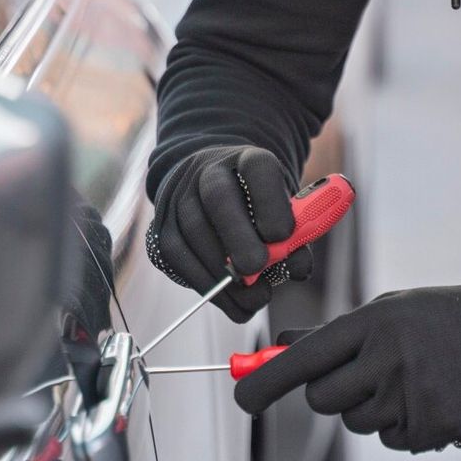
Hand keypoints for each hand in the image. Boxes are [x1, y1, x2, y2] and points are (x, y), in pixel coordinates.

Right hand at [147, 145, 309, 321]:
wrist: (209, 195)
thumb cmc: (256, 210)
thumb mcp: (281, 213)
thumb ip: (296, 238)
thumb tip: (297, 267)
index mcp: (247, 160)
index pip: (258, 167)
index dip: (271, 202)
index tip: (283, 235)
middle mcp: (208, 171)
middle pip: (218, 197)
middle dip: (239, 238)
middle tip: (257, 268)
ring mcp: (179, 197)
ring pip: (193, 232)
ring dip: (224, 272)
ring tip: (255, 296)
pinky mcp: (162, 227)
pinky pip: (178, 258)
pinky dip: (207, 285)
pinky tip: (232, 300)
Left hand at [233, 285, 460, 451]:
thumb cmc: (444, 319)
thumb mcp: (391, 309)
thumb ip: (335, 333)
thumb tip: (278, 347)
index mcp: (374, 322)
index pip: (304, 359)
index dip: (265, 382)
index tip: (242, 399)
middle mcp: (388, 360)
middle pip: (322, 399)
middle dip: (328, 393)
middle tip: (358, 375)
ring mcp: (410, 398)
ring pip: (354, 421)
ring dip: (368, 407)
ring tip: (410, 378)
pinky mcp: (429, 430)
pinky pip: (388, 439)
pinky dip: (399, 425)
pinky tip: (429, 397)